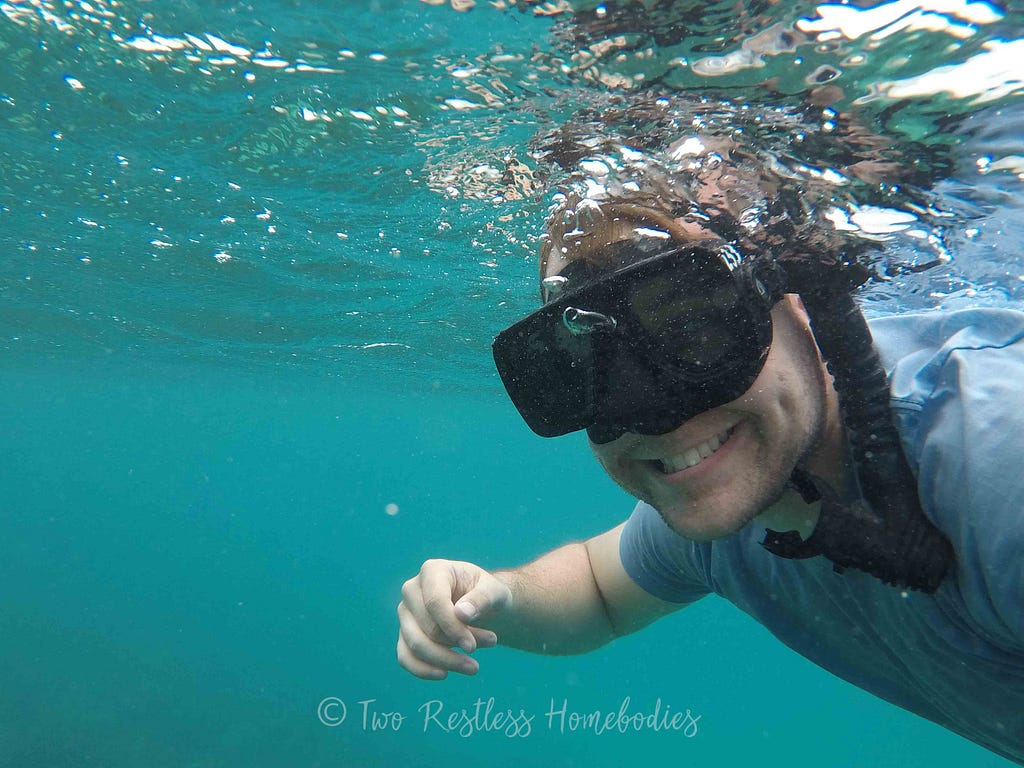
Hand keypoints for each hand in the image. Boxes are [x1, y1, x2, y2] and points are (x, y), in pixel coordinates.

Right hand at [397, 559, 510, 679]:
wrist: (481, 606)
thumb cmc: (487, 594)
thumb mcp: (495, 592)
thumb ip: (482, 599)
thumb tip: (461, 613)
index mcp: (433, 571)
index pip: (435, 602)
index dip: (453, 627)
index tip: (473, 646)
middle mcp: (412, 590)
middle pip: (428, 627)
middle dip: (457, 644)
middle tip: (489, 644)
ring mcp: (405, 613)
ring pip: (416, 645)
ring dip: (446, 661)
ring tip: (474, 666)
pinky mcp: (404, 634)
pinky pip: (405, 657)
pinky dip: (423, 670)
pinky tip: (445, 674)